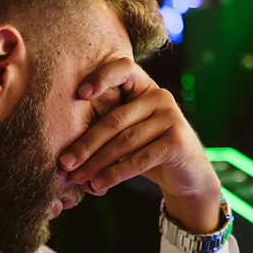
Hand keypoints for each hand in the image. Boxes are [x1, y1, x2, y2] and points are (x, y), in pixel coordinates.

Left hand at [58, 57, 221, 234]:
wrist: (187, 176)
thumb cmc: (148, 151)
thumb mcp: (128, 132)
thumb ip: (106, 127)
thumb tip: (65, 147)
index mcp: (144, 87)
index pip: (123, 69)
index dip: (101, 77)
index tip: (79, 94)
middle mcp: (160, 97)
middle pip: (114, 119)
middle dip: (85, 144)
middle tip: (64, 163)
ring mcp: (171, 118)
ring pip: (124, 141)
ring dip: (96, 163)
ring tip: (78, 178)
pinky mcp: (177, 142)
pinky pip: (139, 159)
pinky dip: (115, 174)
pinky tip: (99, 184)